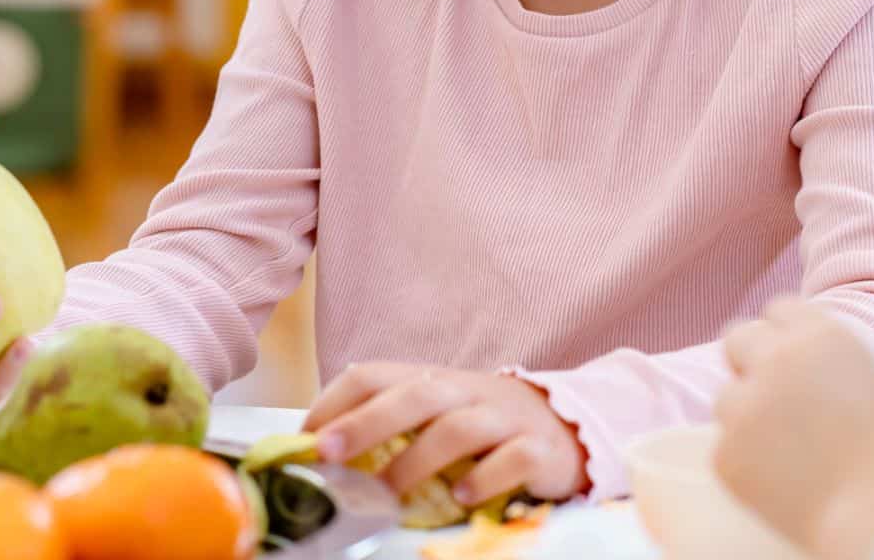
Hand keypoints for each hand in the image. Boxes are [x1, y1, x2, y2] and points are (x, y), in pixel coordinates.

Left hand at [303, 363, 588, 504]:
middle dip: (366, 424)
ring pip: (459, 428)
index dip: (336, 402)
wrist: (569, 426)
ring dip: (417, 461)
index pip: (374, 375)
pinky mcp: (540, 450)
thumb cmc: (486, 427)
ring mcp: (506, 419)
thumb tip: (320, 451)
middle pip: (415, 396)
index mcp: (433, 381)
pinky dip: (485, 478)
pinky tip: (462, 498)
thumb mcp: (438, 415)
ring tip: (387, 494)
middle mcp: (468, 392)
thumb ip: (390, 426)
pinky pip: (513, 460)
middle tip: (327, 454)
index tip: (304, 438)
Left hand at [714, 298, 873, 559]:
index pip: (779, 310)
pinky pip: (727, 449)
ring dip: (747, 416)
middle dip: (748, 361)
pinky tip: (786, 484)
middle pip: (737, 339)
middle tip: (767, 395)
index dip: (783, 336)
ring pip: (727, 397)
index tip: (787, 357)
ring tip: (794, 454)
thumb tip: (795, 360)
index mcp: (822, 334)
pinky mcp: (727, 453)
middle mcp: (777, 359)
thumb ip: (827, 361)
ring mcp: (745, 405)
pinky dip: (748, 465)